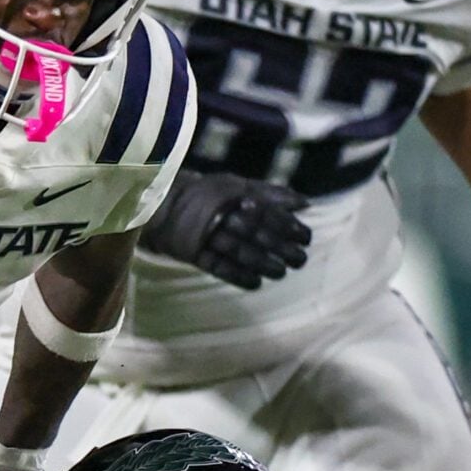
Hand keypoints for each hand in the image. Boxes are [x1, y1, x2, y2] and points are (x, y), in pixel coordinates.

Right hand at [143, 172, 310, 289]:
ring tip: (281, 272)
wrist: (164, 206)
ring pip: (239, 251)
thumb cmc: (209, 195)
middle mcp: (221, 215)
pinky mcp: (195, 254)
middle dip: (280, 247)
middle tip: (300, 258)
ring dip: (263, 264)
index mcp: (233, 196)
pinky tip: (256, 283)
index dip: (287, 225)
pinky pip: (218, 267)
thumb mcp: (238, 186)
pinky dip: (238, 277)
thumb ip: (271, 194)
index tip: (306, 236)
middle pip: (255, 233)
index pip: (265, 211)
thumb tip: (304, 203)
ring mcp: (207, 236)